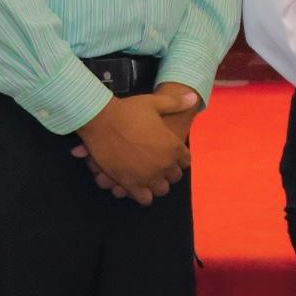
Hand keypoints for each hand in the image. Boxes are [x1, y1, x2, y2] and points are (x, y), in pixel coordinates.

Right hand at [73, 88, 197, 204]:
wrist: (102, 119)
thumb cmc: (128, 110)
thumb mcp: (154, 102)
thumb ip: (176, 103)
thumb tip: (193, 97)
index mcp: (173, 146)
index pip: (185, 161)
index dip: (178, 158)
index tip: (170, 154)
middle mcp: (164, 164)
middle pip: (174, 177)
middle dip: (168, 172)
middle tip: (157, 165)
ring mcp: (148, 176)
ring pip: (161, 189)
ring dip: (156, 184)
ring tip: (148, 176)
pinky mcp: (131, 184)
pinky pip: (144, 198)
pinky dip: (143, 194)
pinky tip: (137, 185)